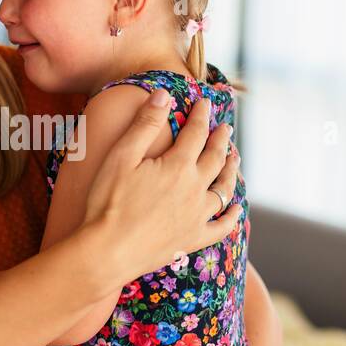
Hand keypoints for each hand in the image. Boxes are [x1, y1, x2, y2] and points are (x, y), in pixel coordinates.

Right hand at [83, 90, 241, 280]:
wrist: (108, 251)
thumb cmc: (108, 202)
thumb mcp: (121, 156)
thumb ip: (145, 124)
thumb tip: (164, 94)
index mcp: (177, 166)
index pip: (196, 133)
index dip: (202, 115)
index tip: (205, 102)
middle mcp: (194, 189)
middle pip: (215, 158)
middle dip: (221, 139)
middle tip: (226, 128)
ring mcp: (197, 216)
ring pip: (224, 189)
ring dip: (231, 171)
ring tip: (234, 159)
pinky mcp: (193, 240)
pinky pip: (222, 227)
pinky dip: (233, 216)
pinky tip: (237, 208)